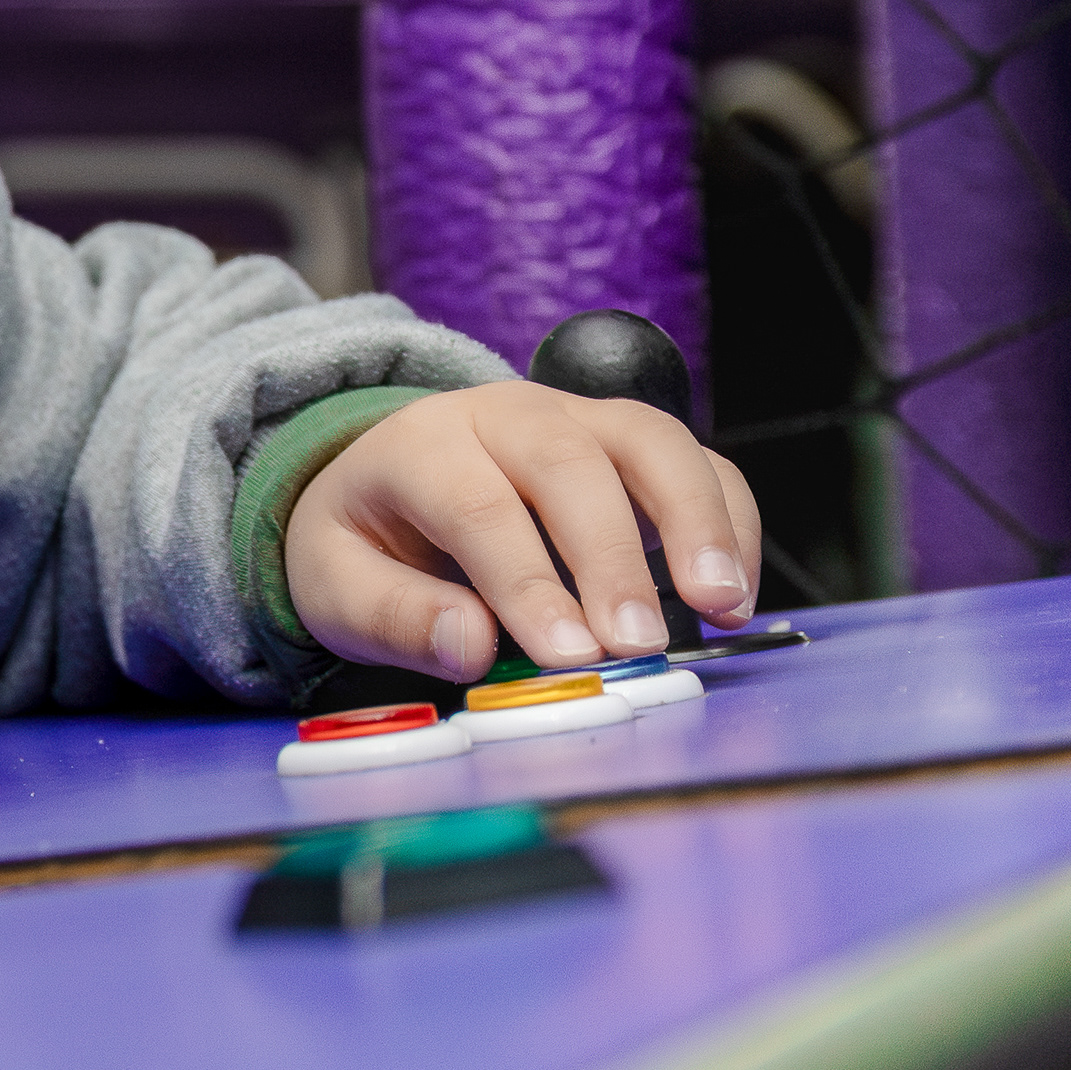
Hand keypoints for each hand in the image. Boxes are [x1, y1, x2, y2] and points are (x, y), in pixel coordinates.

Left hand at [283, 381, 762, 686]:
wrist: (388, 489)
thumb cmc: (369, 541)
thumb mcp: (337, 584)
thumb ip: (395, 616)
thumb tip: (470, 644)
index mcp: (420, 445)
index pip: (478, 504)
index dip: (525, 579)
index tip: (568, 653)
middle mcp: (505, 416)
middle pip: (570, 463)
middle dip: (611, 557)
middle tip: (635, 643)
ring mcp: (579, 420)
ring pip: (651, 441)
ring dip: (694, 522)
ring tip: (719, 604)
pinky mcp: (633, 445)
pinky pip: (698, 462)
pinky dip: (728, 522)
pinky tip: (732, 594)